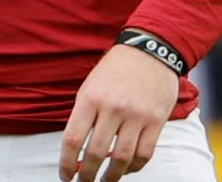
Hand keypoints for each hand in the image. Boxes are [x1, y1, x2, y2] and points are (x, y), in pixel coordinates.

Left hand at [58, 45, 179, 181]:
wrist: (150, 52)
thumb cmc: (115, 70)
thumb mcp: (90, 86)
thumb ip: (84, 115)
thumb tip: (76, 149)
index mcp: (90, 98)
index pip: (73, 138)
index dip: (67, 163)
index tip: (65, 176)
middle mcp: (113, 108)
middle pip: (97, 153)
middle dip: (87, 175)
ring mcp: (137, 116)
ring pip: (122, 158)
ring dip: (112, 176)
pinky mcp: (157, 121)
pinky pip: (145, 154)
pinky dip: (134, 167)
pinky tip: (126, 169)